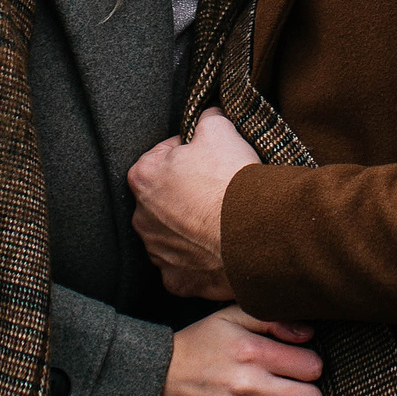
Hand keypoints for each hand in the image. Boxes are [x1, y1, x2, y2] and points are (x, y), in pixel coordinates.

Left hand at [128, 109, 258, 300]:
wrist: (255, 232)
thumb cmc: (231, 180)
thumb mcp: (219, 129)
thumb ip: (205, 118)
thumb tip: (208, 115)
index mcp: (144, 177)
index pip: (163, 156)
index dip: (189, 154)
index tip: (209, 159)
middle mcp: (141, 218)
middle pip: (164, 199)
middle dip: (186, 194)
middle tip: (217, 190)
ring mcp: (158, 253)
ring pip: (173, 235)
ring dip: (191, 229)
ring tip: (222, 221)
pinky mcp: (176, 280)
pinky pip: (185, 268)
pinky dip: (199, 261)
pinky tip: (219, 249)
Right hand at [161, 307, 322, 395]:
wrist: (158, 376)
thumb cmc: (200, 343)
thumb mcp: (231, 317)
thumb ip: (272, 319)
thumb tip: (309, 334)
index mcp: (253, 351)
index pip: (312, 367)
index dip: (310, 364)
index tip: (299, 364)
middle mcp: (249, 384)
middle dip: (308, 391)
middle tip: (293, 386)